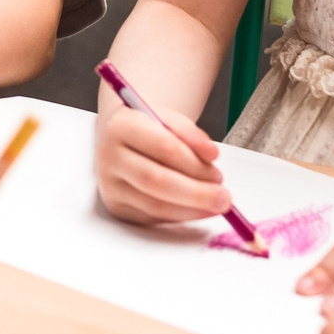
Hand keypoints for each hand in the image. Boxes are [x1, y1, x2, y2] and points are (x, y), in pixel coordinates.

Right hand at [93, 92, 230, 223]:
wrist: (121, 134)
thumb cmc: (147, 125)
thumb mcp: (167, 116)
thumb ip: (190, 133)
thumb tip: (211, 155)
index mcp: (120, 126)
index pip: (163, 147)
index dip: (194, 161)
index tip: (218, 167)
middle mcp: (109, 157)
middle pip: (156, 180)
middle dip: (196, 193)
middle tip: (224, 198)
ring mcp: (110, 185)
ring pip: (156, 205)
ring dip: (192, 207)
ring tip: (215, 202)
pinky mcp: (117, 207)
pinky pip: (154, 217)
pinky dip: (181, 215)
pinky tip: (197, 208)